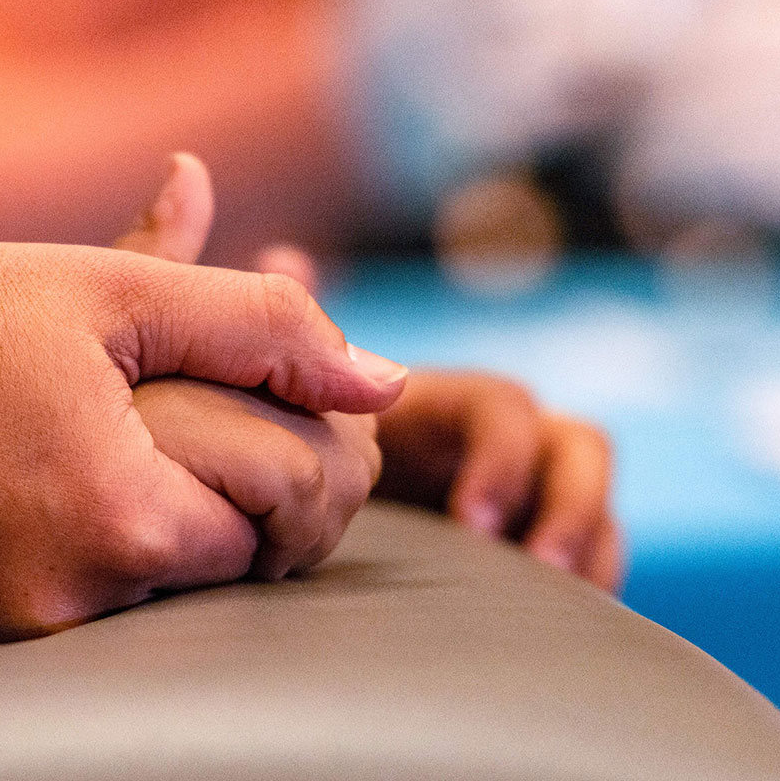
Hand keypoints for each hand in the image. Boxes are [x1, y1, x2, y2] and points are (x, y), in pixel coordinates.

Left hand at [123, 155, 620, 589]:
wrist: (262, 535)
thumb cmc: (224, 443)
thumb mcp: (211, 372)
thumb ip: (195, 297)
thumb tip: (184, 170)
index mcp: (428, 402)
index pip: (501, 404)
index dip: (501, 452)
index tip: (469, 518)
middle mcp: (483, 444)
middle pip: (573, 443)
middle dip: (563, 497)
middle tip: (532, 560)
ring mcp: (512, 498)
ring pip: (592, 499)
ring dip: (587, 536)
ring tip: (551, 588)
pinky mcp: (520, 554)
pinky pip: (594, 558)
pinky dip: (591, 575)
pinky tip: (556, 610)